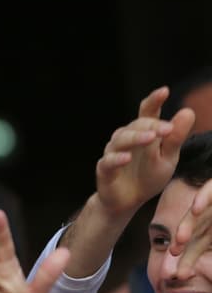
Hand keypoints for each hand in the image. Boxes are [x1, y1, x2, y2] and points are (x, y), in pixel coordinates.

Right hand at [95, 86, 194, 216]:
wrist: (128, 201)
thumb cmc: (148, 176)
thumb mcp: (168, 158)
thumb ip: (175, 138)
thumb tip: (188, 111)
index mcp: (143, 132)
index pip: (147, 112)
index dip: (154, 100)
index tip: (164, 91)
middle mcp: (126, 138)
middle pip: (137, 125)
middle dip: (152, 125)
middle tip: (168, 129)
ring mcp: (113, 152)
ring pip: (121, 140)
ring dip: (136, 138)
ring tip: (151, 138)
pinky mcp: (104, 169)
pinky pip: (108, 161)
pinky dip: (117, 159)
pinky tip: (127, 158)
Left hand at [169, 176, 211, 277]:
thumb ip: (209, 243)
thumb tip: (199, 275)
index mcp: (211, 228)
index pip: (198, 245)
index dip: (188, 260)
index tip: (179, 276)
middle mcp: (209, 216)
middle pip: (193, 231)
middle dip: (182, 245)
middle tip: (173, 256)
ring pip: (197, 213)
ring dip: (187, 225)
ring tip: (179, 239)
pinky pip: (209, 191)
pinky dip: (202, 199)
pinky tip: (194, 209)